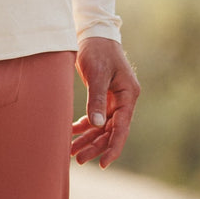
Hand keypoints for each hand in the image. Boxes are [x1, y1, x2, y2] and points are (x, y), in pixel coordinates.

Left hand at [71, 36, 139, 168]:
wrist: (94, 34)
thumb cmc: (97, 51)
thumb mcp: (97, 74)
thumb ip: (96, 99)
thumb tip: (96, 125)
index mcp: (128, 96)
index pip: (121, 128)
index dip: (112, 147)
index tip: (103, 164)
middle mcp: (124, 101)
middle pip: (110, 131)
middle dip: (95, 146)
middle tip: (78, 159)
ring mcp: (114, 100)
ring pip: (102, 126)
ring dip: (88, 138)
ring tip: (71, 151)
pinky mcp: (103, 97)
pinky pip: (95, 117)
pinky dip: (84, 125)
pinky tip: (71, 132)